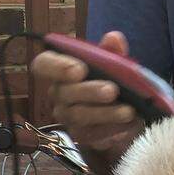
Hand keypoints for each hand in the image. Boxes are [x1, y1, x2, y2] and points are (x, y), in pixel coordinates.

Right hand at [30, 29, 142, 153]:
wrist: (121, 111)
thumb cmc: (110, 79)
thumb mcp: (114, 62)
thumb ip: (112, 51)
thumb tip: (114, 39)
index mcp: (60, 70)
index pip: (44, 64)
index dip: (57, 67)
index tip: (80, 69)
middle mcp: (59, 94)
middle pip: (64, 93)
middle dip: (89, 91)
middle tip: (112, 90)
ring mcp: (68, 117)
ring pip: (79, 116)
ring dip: (105, 113)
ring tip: (128, 111)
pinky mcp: (82, 136)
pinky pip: (93, 135)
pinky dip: (113, 129)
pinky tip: (129, 124)